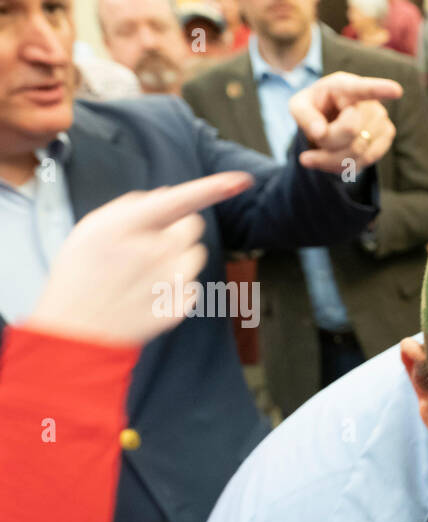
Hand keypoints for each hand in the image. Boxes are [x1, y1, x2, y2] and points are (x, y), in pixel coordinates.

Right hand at [26, 172, 253, 346]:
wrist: (79, 329)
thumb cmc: (82, 273)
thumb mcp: (92, 228)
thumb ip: (131, 206)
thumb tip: (168, 194)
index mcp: (129, 227)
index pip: (181, 201)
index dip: (215, 187)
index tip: (242, 180)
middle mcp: (156, 252)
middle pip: (194, 225)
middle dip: (178, 228)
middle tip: (148, 243)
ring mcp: (172, 281)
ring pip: (196, 254)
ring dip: (178, 257)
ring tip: (144, 272)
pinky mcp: (181, 305)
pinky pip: (193, 284)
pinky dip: (177, 285)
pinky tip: (149, 292)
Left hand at [290, 71, 401, 172]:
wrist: (330, 118)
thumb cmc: (315, 109)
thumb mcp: (299, 107)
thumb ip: (305, 116)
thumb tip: (320, 133)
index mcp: (343, 85)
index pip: (362, 88)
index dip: (380, 89)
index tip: (396, 91)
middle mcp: (368, 99)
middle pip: (350, 131)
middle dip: (328, 143)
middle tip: (316, 138)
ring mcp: (381, 117)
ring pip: (358, 151)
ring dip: (334, 158)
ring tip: (324, 150)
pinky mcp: (387, 135)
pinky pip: (366, 160)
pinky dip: (346, 165)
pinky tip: (338, 156)